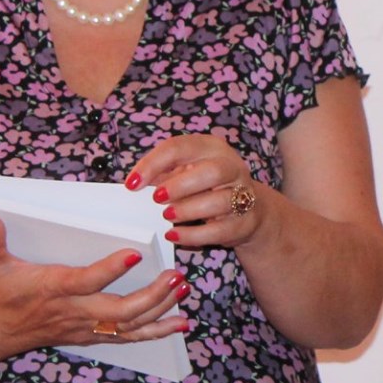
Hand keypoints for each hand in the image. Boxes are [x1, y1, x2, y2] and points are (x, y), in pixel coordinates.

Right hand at [0, 211, 186, 357]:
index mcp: (54, 289)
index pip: (86, 281)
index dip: (110, 270)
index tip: (135, 255)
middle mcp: (74, 311)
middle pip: (120, 310)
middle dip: (152, 296)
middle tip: (177, 276)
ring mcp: (84, 327)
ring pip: (129, 326)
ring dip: (161, 311)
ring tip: (185, 290)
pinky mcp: (90, 335)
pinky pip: (128, 337)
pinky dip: (156, 331)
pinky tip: (181, 323)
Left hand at [127, 134, 270, 252]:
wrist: (250, 209)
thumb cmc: (207, 187)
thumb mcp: (185, 172)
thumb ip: (162, 174)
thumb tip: (134, 183)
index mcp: (211, 148)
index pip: (180, 147)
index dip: (153, 164)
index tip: (132, 184)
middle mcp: (231, 167)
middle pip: (212, 171)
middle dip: (180, 186)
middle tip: (157, 198)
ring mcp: (243, 194)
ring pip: (219, 201)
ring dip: (188, 210)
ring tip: (167, 216)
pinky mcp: (245, 221)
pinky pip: (220, 230)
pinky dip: (194, 234)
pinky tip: (175, 235)